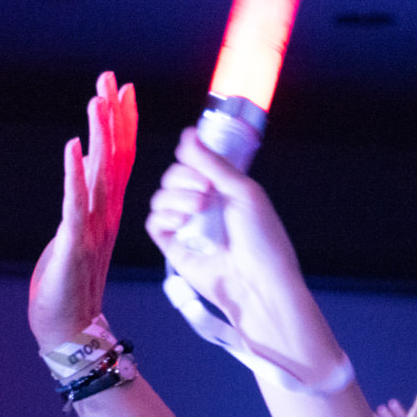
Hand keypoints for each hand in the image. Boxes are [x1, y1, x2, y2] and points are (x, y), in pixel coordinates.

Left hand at [29, 71, 138, 350]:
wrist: (69, 333)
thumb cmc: (69, 289)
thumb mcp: (77, 239)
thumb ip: (84, 210)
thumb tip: (84, 182)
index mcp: (107, 214)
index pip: (120, 160)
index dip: (123, 123)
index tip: (122, 89)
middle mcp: (105, 217)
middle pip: (116, 158)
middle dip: (114, 116)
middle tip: (112, 78)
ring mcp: (91, 230)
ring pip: (100, 174)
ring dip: (99, 135)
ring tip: (97, 101)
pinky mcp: (72, 244)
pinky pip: (75, 204)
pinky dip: (74, 175)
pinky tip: (74, 147)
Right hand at [144, 129, 348, 386]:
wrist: (257, 283)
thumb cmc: (261, 238)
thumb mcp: (243, 191)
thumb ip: (213, 162)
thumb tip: (187, 133)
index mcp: (224, 187)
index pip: (194, 160)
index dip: (191, 156)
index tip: (198, 158)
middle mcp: (203, 203)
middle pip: (173, 176)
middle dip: (184, 176)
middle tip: (205, 189)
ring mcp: (188, 225)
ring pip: (161, 197)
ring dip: (176, 196)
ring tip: (198, 208)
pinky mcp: (174, 246)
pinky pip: (154, 222)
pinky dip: (163, 215)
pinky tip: (181, 220)